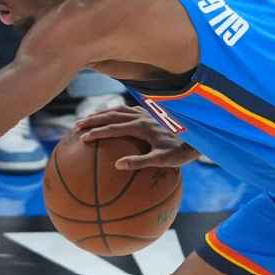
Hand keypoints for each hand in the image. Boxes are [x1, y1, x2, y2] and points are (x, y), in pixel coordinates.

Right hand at [75, 106, 198, 168]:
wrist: (198, 137)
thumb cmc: (180, 152)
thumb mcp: (162, 161)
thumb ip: (139, 162)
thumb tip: (117, 165)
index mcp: (141, 127)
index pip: (113, 128)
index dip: (97, 133)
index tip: (82, 138)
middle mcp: (141, 117)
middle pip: (111, 115)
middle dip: (92, 120)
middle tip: (76, 126)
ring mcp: (145, 113)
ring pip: (117, 109)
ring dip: (101, 114)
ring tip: (87, 120)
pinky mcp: (149, 113)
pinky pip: (127, 109)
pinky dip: (114, 112)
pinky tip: (110, 117)